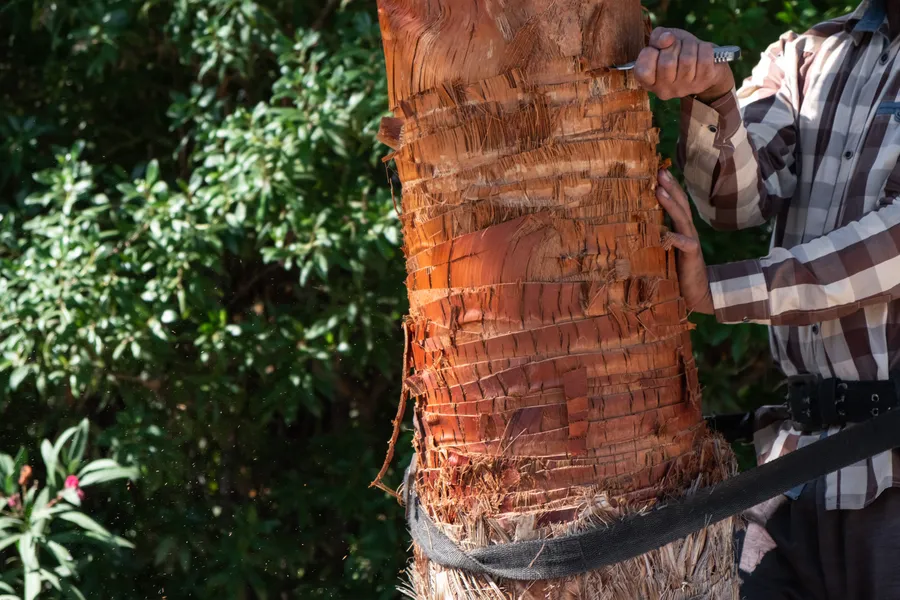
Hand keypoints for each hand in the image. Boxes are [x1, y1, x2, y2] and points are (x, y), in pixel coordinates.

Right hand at [634, 28, 735, 101]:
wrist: (705, 62)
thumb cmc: (678, 50)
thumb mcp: (662, 40)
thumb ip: (657, 37)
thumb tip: (666, 39)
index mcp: (648, 81)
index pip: (643, 71)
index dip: (649, 53)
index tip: (657, 49)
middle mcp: (663, 90)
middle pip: (667, 63)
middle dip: (674, 46)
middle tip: (677, 46)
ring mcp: (684, 89)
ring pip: (687, 59)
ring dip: (690, 45)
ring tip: (690, 47)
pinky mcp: (702, 82)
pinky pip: (704, 59)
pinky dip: (704, 48)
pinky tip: (701, 51)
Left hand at [656, 170, 713, 314]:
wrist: (697, 293)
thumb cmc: (676, 270)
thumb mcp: (663, 249)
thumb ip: (655, 236)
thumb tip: (635, 224)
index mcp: (680, 228)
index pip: (676, 203)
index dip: (668, 187)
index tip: (656, 170)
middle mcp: (686, 231)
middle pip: (681, 204)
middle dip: (671, 186)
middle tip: (659, 170)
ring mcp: (690, 241)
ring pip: (682, 218)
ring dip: (671, 203)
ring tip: (659, 190)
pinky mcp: (692, 256)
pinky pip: (685, 244)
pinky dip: (676, 238)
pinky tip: (667, 234)